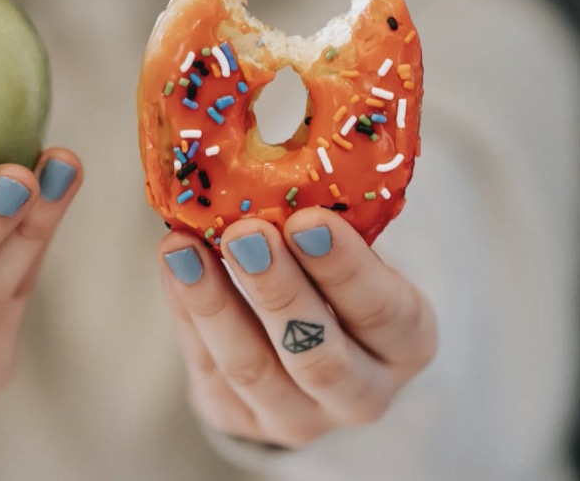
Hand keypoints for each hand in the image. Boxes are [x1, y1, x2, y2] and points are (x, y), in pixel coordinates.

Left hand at [159, 208, 436, 446]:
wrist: (303, 349)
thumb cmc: (333, 278)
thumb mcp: (352, 253)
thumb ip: (326, 225)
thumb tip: (275, 158)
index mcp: (406, 343)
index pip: (384, 312)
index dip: (346, 269)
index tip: (309, 220)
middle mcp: (361, 394)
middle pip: (318, 354)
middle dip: (278, 290)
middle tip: (245, 233)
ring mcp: (297, 418)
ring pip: (252, 368)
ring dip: (214, 303)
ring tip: (184, 247)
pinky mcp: (238, 420)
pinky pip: (207, 366)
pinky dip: (186, 310)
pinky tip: (174, 263)